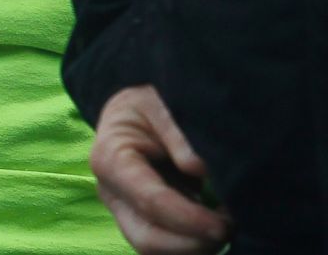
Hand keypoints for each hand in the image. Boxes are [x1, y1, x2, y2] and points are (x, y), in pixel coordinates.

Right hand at [91, 85, 229, 253]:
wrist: (136, 108)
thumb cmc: (147, 102)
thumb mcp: (158, 100)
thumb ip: (175, 128)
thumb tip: (197, 167)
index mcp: (111, 160)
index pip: (150, 201)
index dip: (189, 219)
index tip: (224, 224)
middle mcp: (112, 192)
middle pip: (147, 239)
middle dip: (191, 244)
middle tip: (229, 230)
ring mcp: (125, 210)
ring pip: (157, 249)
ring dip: (195, 246)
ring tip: (226, 223)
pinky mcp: (143, 220)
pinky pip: (169, 244)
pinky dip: (195, 242)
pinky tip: (216, 222)